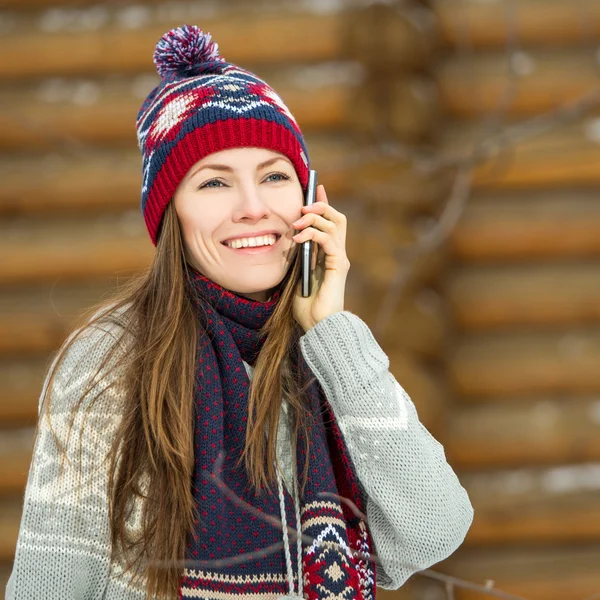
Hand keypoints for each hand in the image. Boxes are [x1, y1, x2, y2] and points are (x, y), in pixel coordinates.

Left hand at [291, 185, 349, 331]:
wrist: (318, 327)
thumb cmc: (307, 308)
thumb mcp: (297, 276)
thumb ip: (298, 258)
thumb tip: (289, 239)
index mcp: (328, 256)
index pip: (330, 223)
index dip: (323, 205)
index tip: (315, 189)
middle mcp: (337, 254)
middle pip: (337, 218)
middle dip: (320, 207)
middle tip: (302, 207)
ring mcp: (339, 259)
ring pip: (334, 224)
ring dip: (314, 219)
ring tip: (296, 224)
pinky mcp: (338, 265)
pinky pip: (328, 240)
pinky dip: (312, 234)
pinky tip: (298, 240)